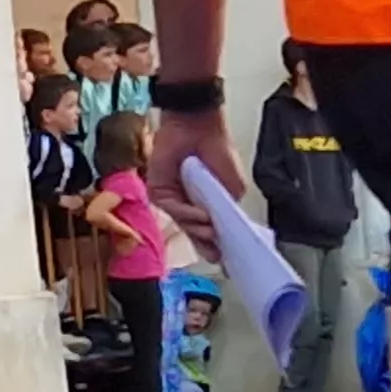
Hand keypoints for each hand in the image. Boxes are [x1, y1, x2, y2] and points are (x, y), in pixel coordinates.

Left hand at [149, 105, 245, 247]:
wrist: (198, 128)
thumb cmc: (218, 153)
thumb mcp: (232, 187)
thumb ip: (227, 210)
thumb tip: (223, 232)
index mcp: (207, 206)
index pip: (209, 232)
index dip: (218, 247)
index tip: (227, 263)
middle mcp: (188, 206)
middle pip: (194, 233)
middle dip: (206, 245)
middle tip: (218, 255)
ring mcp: (173, 200)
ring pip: (184, 223)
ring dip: (198, 228)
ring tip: (211, 228)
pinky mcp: (158, 192)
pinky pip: (173, 209)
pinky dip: (187, 214)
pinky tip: (200, 215)